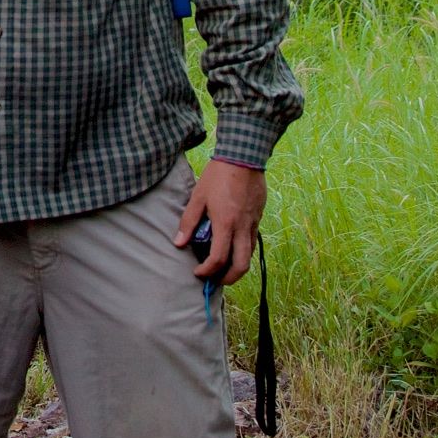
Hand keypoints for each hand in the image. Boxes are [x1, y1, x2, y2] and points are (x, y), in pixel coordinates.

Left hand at [175, 158, 265, 287]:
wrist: (244, 158)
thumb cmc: (217, 176)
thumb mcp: (198, 197)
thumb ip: (188, 222)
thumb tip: (179, 243)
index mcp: (225, 224)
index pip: (218, 259)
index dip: (207, 271)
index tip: (198, 272)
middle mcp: (242, 228)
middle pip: (241, 266)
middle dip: (228, 279)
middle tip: (216, 280)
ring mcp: (253, 223)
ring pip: (250, 255)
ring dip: (237, 267)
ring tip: (223, 268)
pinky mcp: (258, 217)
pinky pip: (253, 241)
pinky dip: (243, 251)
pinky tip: (233, 247)